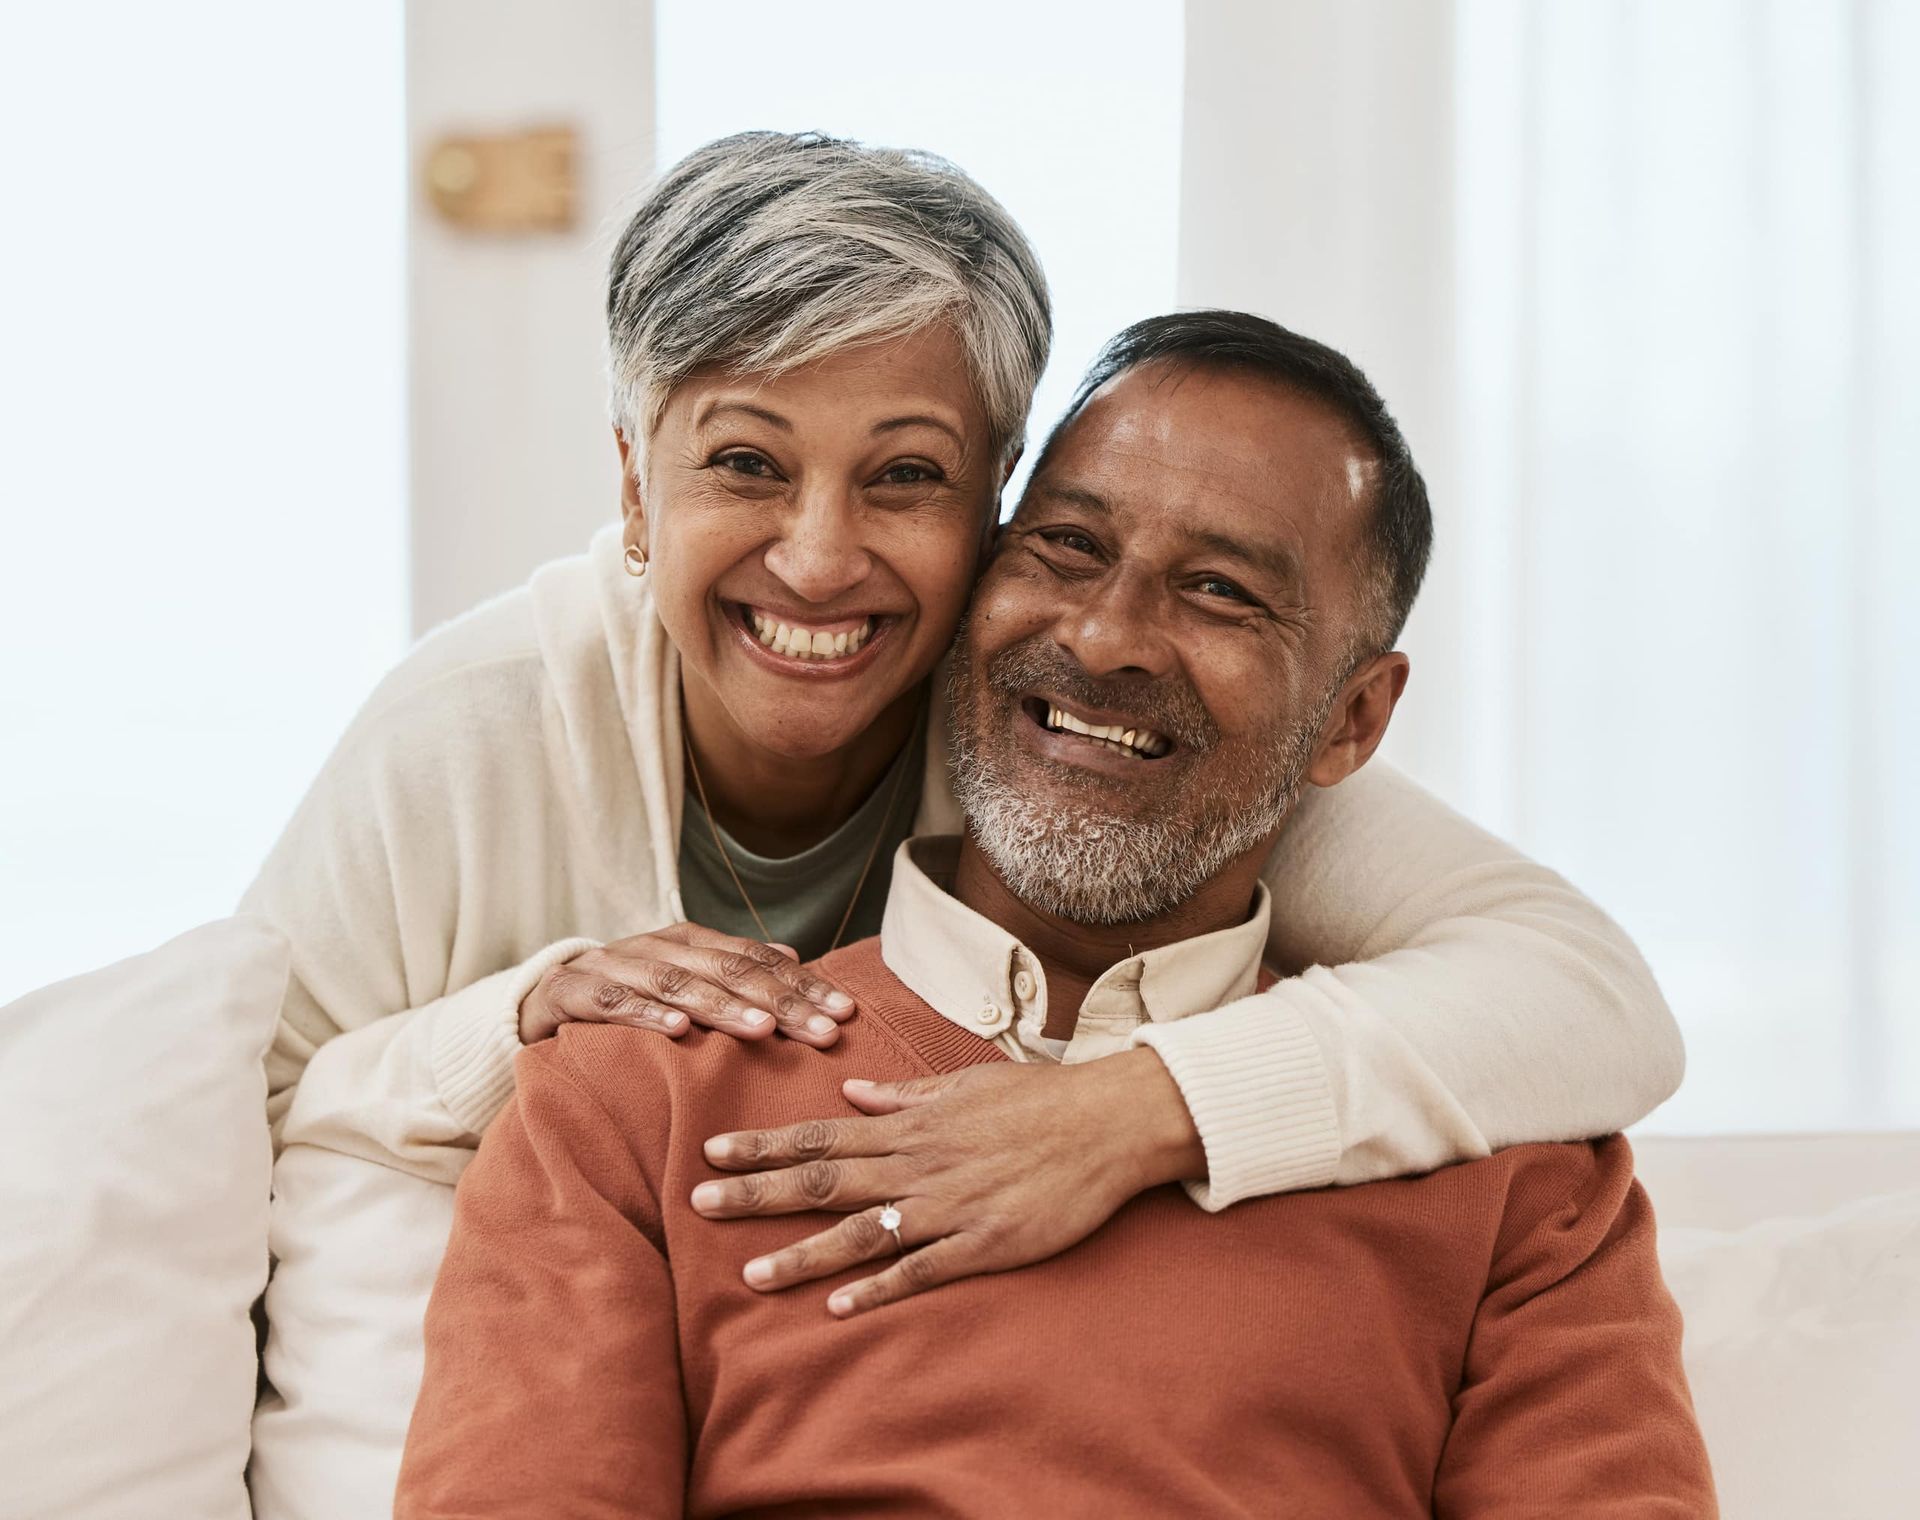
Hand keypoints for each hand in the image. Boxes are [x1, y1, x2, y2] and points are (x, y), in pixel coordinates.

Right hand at [517, 923, 856, 1046]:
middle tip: (823, 1030)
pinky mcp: (571, 994)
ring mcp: (613, 967)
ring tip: (763, 1029)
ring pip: (676, 983)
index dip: (803, 985)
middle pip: (727, 969)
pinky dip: (646, 1015)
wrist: (536, 999)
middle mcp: (656, 947)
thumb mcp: (681, 981)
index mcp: (688, 942)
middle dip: (779, 1000)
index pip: (756, 959)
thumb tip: (796, 956)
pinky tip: (679, 1032)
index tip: (846, 1014)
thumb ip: (733, 969)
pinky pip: (612, 1004)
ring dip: (723, 1006)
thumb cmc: (625, 998)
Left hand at [690, 1048, 1206, 1315]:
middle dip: (757, 1194)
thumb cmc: (1039, 1099)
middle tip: (698, 1206)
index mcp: (912, 1125)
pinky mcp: (984, 1242)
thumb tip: (850, 1095)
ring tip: (751, 1274)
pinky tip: (840, 1306)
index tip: (712, 1152)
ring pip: (862, 1232)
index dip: (764, 1146)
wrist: (1108, 1122)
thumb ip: (905, 1096)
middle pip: (824, 1180)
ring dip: (804, 1253)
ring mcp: (950, 1206)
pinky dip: (880, 1287)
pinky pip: (922, 1269)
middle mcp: (919, 1164)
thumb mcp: (966, 1083)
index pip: (821, 1134)